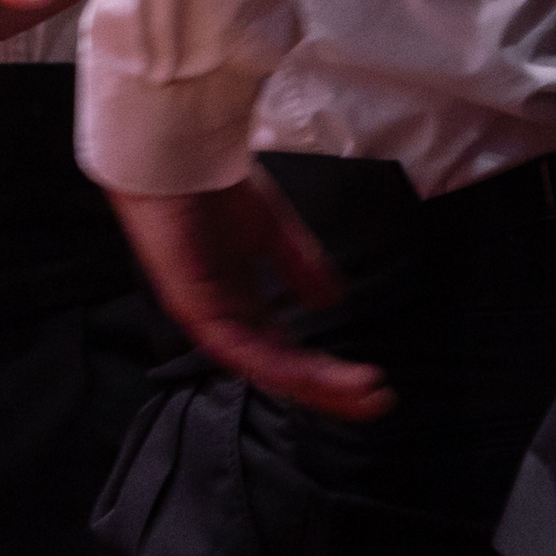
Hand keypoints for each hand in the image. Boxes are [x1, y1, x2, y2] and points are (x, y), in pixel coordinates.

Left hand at [111, 175, 385, 416]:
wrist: (177, 152)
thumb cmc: (214, 184)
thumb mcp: (274, 230)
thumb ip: (301, 266)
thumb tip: (334, 302)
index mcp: (241, 301)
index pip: (287, 352)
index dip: (329, 372)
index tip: (375, 383)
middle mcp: (225, 317)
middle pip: (281, 370)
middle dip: (329, 390)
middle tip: (378, 403)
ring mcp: (207, 316)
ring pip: (263, 367)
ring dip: (312, 384)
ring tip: (359, 394)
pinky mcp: (192, 307)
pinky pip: (236, 347)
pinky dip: (275, 364)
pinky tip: (309, 374)